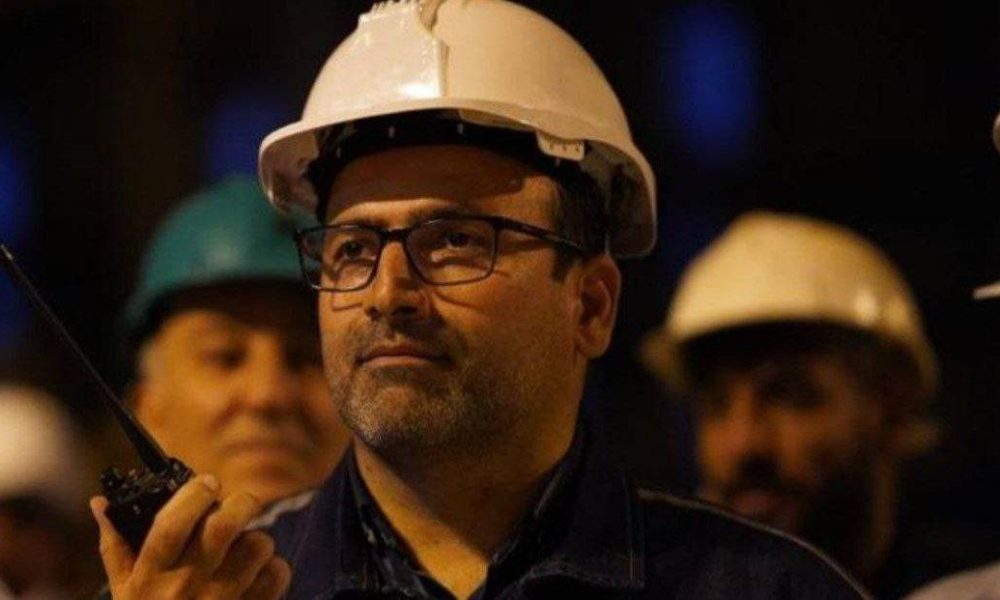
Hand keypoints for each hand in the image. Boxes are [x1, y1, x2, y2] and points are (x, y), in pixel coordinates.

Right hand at [91, 474, 290, 598]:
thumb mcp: (123, 590)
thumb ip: (115, 545)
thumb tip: (101, 502)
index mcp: (152, 575)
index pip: (172, 524)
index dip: (193, 495)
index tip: (207, 482)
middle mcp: (187, 585)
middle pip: (224, 527)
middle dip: (240, 504)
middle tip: (240, 504)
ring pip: (257, 546)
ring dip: (258, 539)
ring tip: (247, 546)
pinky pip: (276, 575)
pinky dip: (275, 567)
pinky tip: (260, 573)